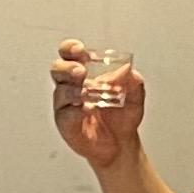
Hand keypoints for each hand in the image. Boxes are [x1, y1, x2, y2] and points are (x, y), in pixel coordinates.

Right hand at [49, 41, 144, 170]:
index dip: (71, 49)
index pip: (70, 55)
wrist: (122, 143)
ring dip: (71, 89)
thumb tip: (130, 71)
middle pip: (58, 70)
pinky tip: (84, 109)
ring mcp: (67, 105)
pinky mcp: (67, 123)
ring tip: (84, 92)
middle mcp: (72, 86)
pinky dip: (74, 111)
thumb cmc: (122, 117)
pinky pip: (65, 114)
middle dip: (67, 67)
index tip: (80, 50)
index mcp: (85, 73)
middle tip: (80, 71)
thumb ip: (133, 83)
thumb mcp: (135, 97)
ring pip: (60, 91)